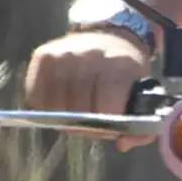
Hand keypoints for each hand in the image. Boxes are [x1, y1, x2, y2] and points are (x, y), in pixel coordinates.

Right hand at [24, 30, 155, 147]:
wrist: (109, 36)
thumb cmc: (127, 71)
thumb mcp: (144, 93)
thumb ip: (141, 125)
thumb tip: (122, 144)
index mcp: (120, 64)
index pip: (107, 104)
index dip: (107, 124)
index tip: (111, 128)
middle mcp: (88, 56)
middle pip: (79, 108)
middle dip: (86, 125)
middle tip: (92, 126)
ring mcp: (62, 54)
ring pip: (55, 105)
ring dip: (65, 120)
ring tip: (77, 118)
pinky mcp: (42, 56)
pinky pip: (37, 95)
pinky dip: (47, 108)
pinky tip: (61, 107)